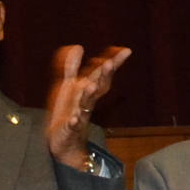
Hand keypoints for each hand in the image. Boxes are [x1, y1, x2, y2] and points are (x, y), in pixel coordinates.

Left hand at [42, 43, 131, 168]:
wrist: (63, 143)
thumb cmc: (67, 112)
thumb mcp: (67, 87)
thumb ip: (71, 67)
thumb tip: (78, 46)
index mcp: (86, 90)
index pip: (101, 74)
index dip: (113, 62)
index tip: (126, 51)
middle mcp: (86, 102)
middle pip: (98, 87)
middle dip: (104, 76)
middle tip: (109, 63)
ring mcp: (80, 116)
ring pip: (86, 105)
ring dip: (89, 95)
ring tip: (90, 85)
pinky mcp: (69, 130)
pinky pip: (73, 126)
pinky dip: (74, 122)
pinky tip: (73, 119)